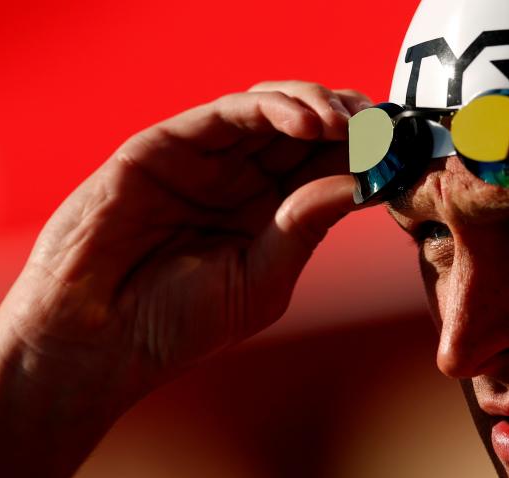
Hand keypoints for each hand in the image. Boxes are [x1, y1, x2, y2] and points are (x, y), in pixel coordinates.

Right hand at [0, 81, 370, 408]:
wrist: (96, 341)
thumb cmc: (176, 324)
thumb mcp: (262, 281)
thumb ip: (306, 227)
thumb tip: (360, 182)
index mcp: (270, 215)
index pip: (329, 168)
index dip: (370, 154)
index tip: (412, 151)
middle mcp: (242, 180)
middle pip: (309, 131)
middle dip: (355, 121)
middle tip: (389, 127)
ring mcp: (207, 159)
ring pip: (275, 109)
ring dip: (321, 106)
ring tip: (352, 123)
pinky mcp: (168, 145)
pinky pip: (229, 112)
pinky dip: (275, 108)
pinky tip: (312, 123)